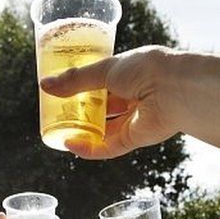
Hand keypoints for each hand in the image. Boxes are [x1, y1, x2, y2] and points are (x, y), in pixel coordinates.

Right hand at [39, 45, 186, 158]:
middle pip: (102, 109)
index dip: (83, 88)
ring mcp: (133, 120)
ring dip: (82, 132)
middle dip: (81, 112)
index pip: (102, 83)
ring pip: (103, 130)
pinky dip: (89, 148)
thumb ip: (75, 80)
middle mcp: (133, 97)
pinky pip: (107, 147)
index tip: (62, 92)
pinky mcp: (133, 139)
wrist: (174, 89)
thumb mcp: (105, 70)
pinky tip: (71, 144)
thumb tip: (45, 85)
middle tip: (58, 113)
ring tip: (59, 130)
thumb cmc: (145, 70)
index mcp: (129, 75)